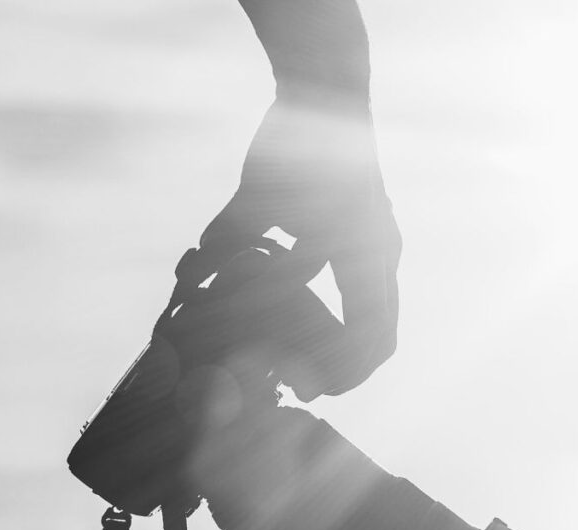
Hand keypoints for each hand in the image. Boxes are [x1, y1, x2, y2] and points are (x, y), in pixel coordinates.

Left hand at [197, 97, 400, 400]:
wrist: (330, 91)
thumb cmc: (295, 142)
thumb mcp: (256, 197)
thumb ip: (231, 241)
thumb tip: (195, 276)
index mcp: (362, 255)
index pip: (365, 338)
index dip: (340, 375)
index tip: (306, 391)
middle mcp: (382, 254)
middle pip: (382, 338)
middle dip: (349, 371)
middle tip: (310, 389)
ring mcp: (382, 243)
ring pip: (383, 318)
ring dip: (351, 348)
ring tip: (314, 363)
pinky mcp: (373, 232)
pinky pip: (373, 294)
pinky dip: (352, 319)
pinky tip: (317, 321)